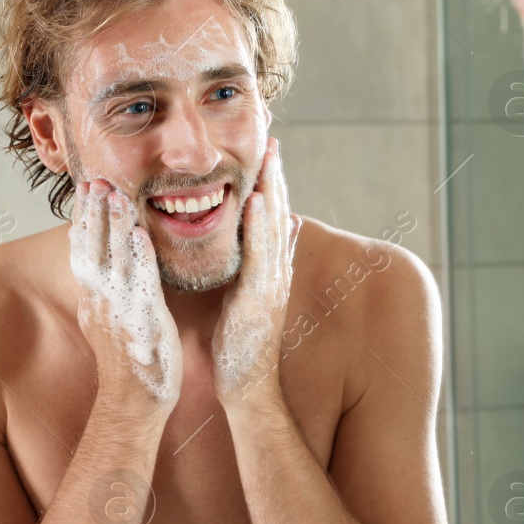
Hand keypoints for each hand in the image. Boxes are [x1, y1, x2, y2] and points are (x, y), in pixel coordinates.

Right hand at [69, 179, 182, 408]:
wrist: (134, 401)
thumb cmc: (129, 363)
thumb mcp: (107, 321)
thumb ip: (103, 292)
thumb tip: (94, 270)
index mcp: (93, 299)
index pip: (84, 251)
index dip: (84, 219)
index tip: (85, 190)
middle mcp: (100, 300)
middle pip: (92, 247)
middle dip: (92, 212)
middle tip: (94, 179)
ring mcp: (119, 308)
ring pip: (113, 258)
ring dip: (113, 225)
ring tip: (114, 193)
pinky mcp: (141, 318)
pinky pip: (138, 281)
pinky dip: (138, 256)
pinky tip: (141, 233)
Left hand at [213, 138, 298, 399]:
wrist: (246, 386)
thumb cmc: (241, 346)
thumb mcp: (251, 296)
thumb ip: (264, 262)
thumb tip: (283, 229)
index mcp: (271, 270)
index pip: (273, 217)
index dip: (274, 182)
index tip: (269, 148)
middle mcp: (276, 272)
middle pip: (278, 214)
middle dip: (276, 175)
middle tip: (272, 137)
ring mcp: (271, 284)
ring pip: (273, 228)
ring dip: (273, 189)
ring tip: (270, 156)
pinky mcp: (259, 298)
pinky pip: (261, 254)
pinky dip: (260, 226)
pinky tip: (256, 199)